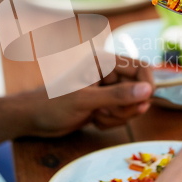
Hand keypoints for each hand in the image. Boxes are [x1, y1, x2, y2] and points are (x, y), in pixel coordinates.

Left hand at [17, 56, 154, 137]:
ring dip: (117, 116)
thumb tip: (148, 91)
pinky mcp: (105, 102)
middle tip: (105, 112)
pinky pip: (122, 113)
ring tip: (96, 116)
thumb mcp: (86, 101)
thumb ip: (118, 96)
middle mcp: (108, 72)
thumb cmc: (53, 105)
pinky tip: (93, 120)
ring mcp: (107, 88)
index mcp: (104, 61)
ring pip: (131, 104)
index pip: (140, 68)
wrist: (34, 119)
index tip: (142, 105)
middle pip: (138, 89)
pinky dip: (111, 120)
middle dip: (125, 107)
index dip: (146, 86)